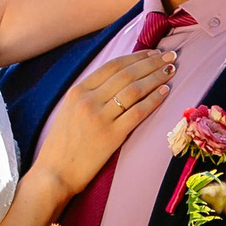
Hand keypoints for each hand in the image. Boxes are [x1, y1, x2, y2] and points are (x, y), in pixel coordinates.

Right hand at [34, 49, 176, 192]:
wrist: (54, 173)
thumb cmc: (62, 145)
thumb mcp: (69, 110)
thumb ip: (89, 95)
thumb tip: (118, 80)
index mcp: (77, 91)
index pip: (112, 66)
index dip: (136, 57)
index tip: (153, 52)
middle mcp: (88, 100)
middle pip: (126, 74)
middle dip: (151, 62)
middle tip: (170, 56)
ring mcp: (100, 117)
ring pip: (134, 89)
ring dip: (155, 77)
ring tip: (171, 72)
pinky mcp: (111, 136)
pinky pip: (137, 112)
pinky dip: (153, 99)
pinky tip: (165, 92)